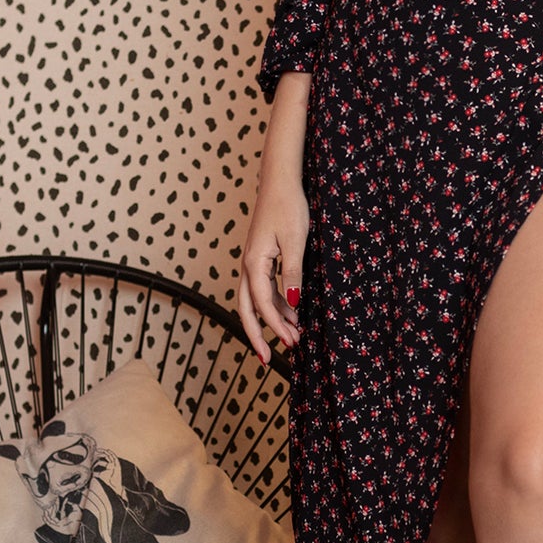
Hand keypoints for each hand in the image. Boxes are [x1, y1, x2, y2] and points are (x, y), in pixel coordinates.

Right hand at [238, 170, 306, 364]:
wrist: (279, 182)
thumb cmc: (288, 207)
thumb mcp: (296, 241)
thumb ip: (293, 274)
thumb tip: (293, 304)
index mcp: (254, 264)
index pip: (262, 305)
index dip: (275, 328)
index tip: (291, 345)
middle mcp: (248, 266)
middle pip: (246, 310)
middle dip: (257, 336)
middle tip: (268, 361)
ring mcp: (252, 262)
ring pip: (254, 301)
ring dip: (270, 321)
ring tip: (291, 338)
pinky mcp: (260, 258)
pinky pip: (262, 289)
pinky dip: (274, 305)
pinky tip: (291, 314)